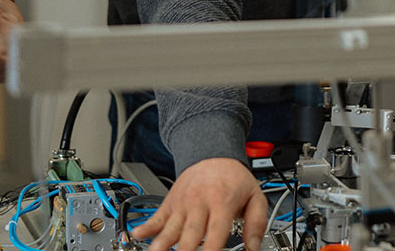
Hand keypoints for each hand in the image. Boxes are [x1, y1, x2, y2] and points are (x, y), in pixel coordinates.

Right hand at [132, 157, 267, 250]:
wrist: (213, 152)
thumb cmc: (234, 178)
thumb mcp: (255, 196)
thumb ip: (256, 222)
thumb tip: (255, 247)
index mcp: (222, 202)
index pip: (215, 233)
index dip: (212, 250)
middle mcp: (200, 203)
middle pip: (190, 234)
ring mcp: (182, 204)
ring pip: (171, 228)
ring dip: (162, 243)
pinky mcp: (170, 203)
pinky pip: (157, 216)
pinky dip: (146, 227)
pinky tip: (138, 234)